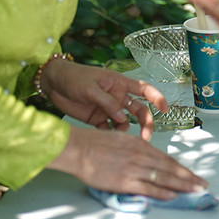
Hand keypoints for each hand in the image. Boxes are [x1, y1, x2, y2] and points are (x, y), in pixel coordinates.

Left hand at [40, 59, 167, 140]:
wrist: (53, 84)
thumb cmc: (74, 77)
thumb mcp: (91, 88)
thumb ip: (107, 103)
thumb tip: (122, 117)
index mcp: (119, 83)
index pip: (144, 89)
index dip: (157, 98)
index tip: (165, 109)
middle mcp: (117, 97)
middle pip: (138, 110)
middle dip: (145, 122)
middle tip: (146, 137)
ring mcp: (108, 109)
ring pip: (125, 122)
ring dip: (126, 131)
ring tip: (121, 139)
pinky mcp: (97, 119)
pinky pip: (109, 130)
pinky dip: (111, 136)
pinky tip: (108, 141)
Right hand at [50, 125, 206, 198]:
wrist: (79, 149)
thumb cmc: (95, 144)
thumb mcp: (121, 140)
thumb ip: (136, 150)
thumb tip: (147, 158)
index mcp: (141, 145)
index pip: (167, 159)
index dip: (181, 168)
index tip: (192, 174)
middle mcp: (142, 156)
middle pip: (171, 168)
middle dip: (189, 177)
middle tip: (202, 184)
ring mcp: (135, 169)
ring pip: (165, 178)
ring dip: (182, 185)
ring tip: (195, 190)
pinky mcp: (126, 181)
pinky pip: (149, 188)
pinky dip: (163, 192)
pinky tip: (173, 195)